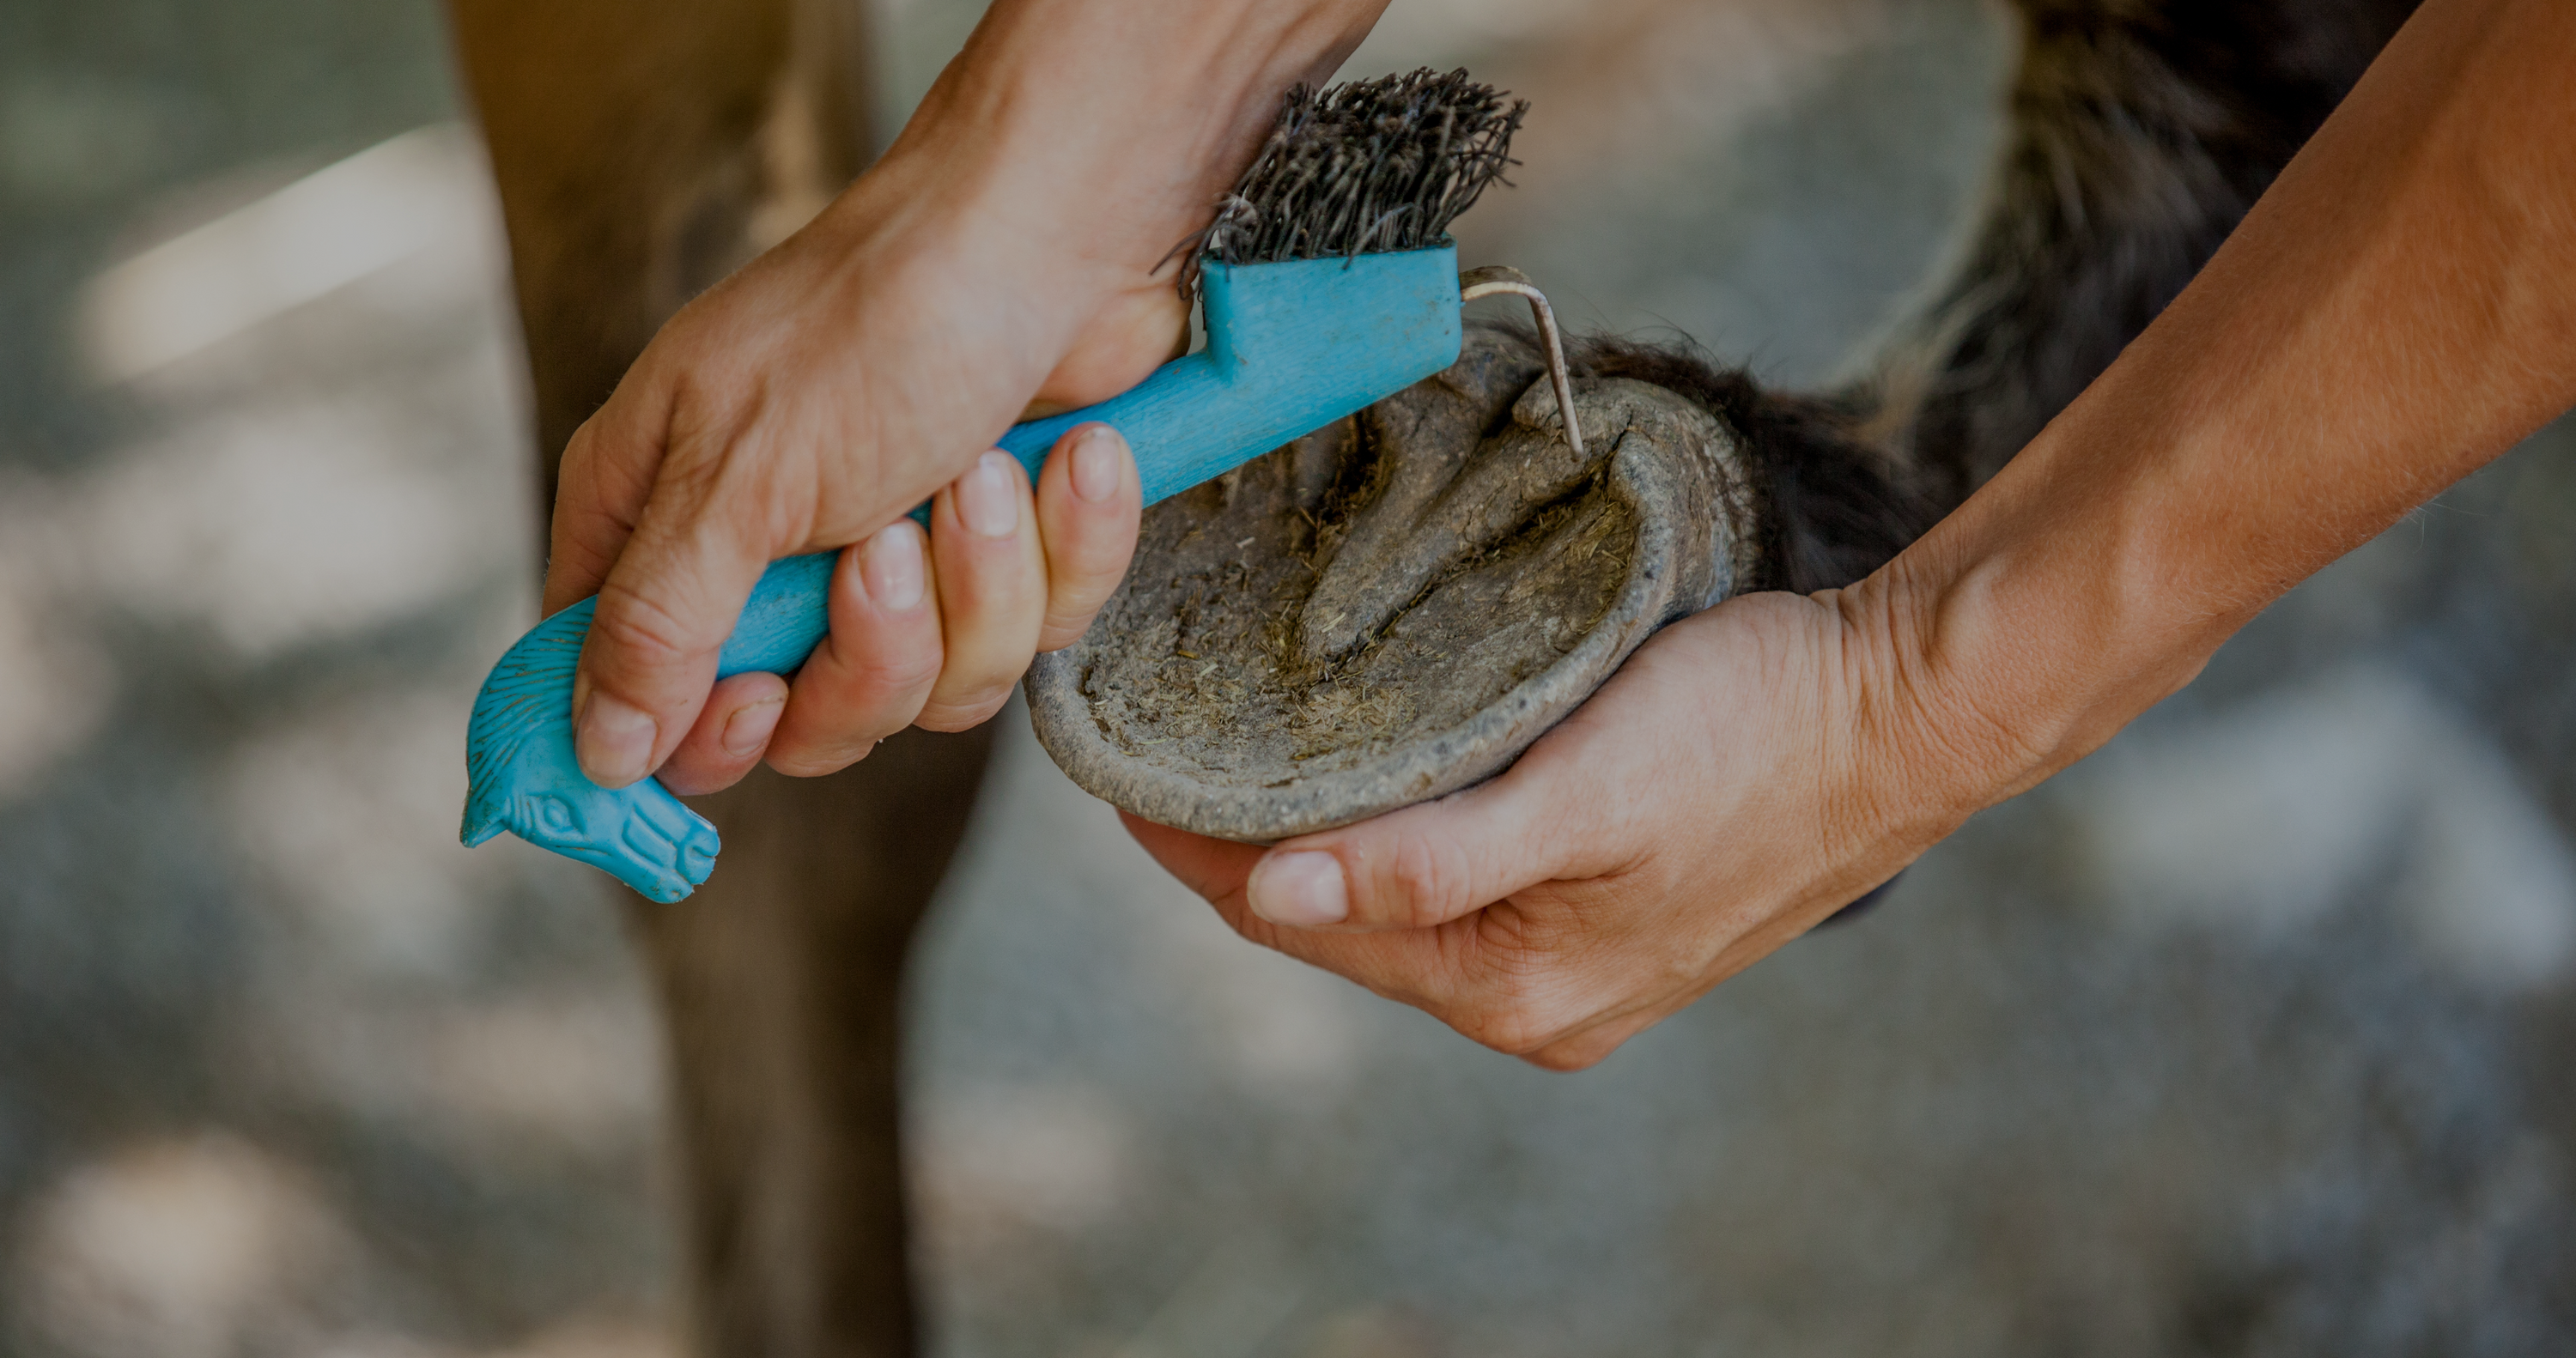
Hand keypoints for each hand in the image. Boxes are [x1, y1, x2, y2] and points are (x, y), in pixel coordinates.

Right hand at [537, 0, 1390, 791]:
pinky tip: (1063, 461)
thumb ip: (662, 620)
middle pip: (803, 727)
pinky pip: (1032, 639)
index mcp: (661, 519)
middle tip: (884, 549)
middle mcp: (767, 556)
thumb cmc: (881, 321)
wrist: (1060, 239)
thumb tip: (599, 745)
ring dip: (977, 586)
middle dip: (872, 654)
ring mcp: (894, 568)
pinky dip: (1061, 551)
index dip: (692, 732)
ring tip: (980, 474)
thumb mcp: (741, 477)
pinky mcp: (1006, 563)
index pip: (628, 695)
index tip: (756, 698)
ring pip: (929, 694)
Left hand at [1124, 586, 1982, 1070]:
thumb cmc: (1755, 732)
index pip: (1292, 923)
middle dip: (1237, 841)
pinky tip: (1359, 769)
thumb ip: (1432, 861)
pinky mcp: (1599, 915)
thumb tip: (1274, 902)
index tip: (1114, 762)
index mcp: (1511, 986)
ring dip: (1313, 832)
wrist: (1906, 714)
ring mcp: (1567, 965)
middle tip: (1155, 733)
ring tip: (1231, 741)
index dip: (1191, 848)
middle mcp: (1528, 999)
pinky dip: (1387, 833)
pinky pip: (1450, 885)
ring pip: (1388, 902)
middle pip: (1331, 921)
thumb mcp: (1585, 790)